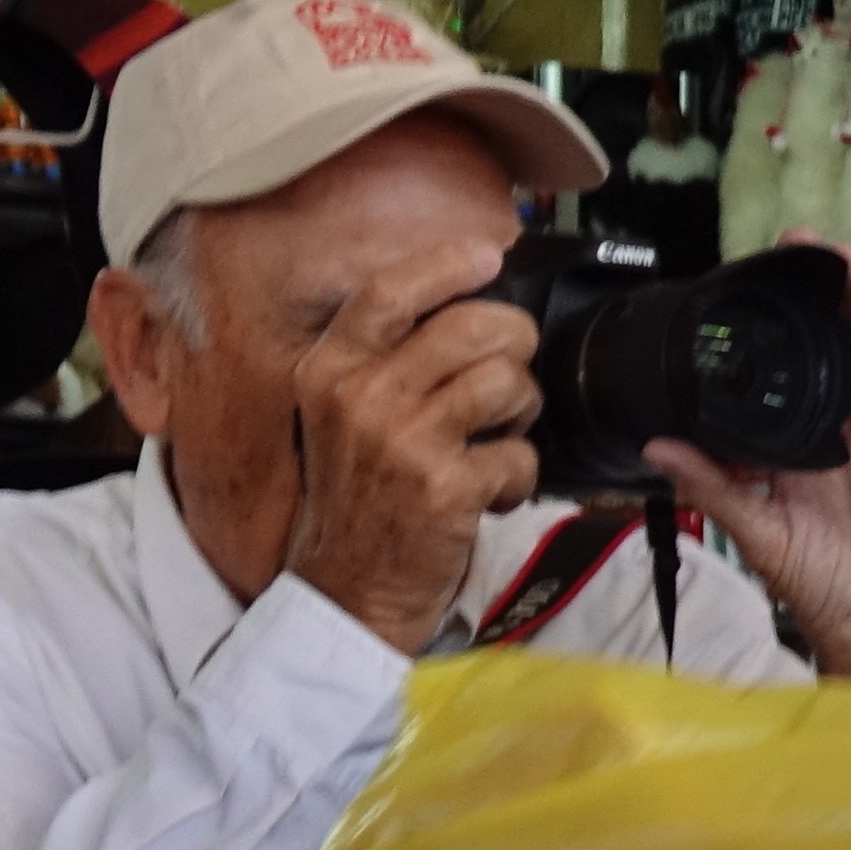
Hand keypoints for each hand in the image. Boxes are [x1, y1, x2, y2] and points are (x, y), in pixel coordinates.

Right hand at [285, 237, 545, 654]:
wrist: (345, 594)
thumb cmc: (356, 501)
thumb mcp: (340, 417)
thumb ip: (383, 360)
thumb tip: (463, 303)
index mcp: (329, 370)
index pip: (389, 290)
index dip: (447, 265)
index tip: (488, 255)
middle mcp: (360, 396)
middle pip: (471, 327)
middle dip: (513, 344)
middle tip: (511, 375)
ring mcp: (402, 441)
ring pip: (505, 382)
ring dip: (521, 410)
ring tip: (500, 437)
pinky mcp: (444, 488)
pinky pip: (518, 454)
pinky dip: (520, 476)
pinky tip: (493, 493)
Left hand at [645, 243, 850, 687]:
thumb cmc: (823, 583)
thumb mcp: (758, 528)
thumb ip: (714, 483)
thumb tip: (654, 445)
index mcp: (806, 429)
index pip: (794, 354)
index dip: (782, 313)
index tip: (756, 273)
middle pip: (843, 331)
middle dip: (827, 285)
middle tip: (803, 246)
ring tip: (848, 262)